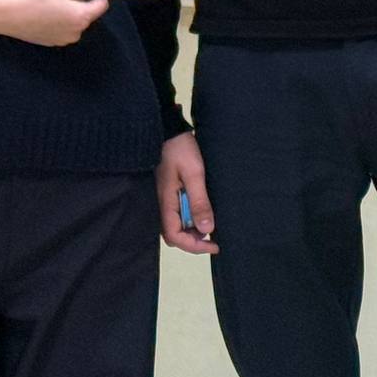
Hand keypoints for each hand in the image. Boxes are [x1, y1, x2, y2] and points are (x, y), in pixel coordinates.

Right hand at [0, 0, 113, 47]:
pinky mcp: (50, 40)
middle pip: (87, 11)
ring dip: (68, 7)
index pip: (101, 3)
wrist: (4, 14)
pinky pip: (62, 25)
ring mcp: (62, 39)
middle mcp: (76, 33)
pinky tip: (44, 7)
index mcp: (81, 19)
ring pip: (74, 18)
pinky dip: (57, 16)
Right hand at [159, 132, 216, 255]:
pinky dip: (189, 218)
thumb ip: (199, 202)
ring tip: (210, 221)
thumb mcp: (194, 174)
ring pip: (176, 225)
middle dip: (193, 240)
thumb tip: (207, 229)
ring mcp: (164, 199)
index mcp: (166, 203)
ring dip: (192, 229)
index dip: (194, 246)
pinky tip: (201, 210)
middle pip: (174, 235)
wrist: (169, 131)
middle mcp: (162, 205)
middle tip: (214, 236)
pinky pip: (177, 214)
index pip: (175, 237)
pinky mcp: (168, 193)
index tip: (214, 244)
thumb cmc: (180, 150)